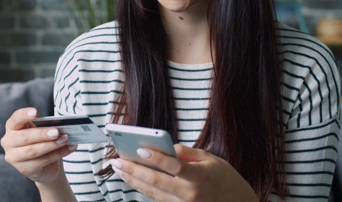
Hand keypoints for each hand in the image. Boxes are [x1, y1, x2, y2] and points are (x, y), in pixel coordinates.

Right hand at [0, 108, 77, 182]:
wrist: (45, 165)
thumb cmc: (41, 141)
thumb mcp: (41, 131)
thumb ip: (47, 127)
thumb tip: (62, 125)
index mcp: (12, 127)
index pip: (16, 119)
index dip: (25, 115)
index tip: (36, 112)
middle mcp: (8, 142)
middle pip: (24, 137)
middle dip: (42, 134)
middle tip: (57, 131)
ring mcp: (14, 157)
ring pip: (33, 151)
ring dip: (52, 145)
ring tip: (65, 139)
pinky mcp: (24, 169)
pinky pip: (43, 161)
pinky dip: (58, 153)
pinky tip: (69, 148)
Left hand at [110, 144, 257, 200]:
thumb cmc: (225, 178)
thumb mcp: (211, 159)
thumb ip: (187, 152)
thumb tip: (165, 146)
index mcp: (199, 177)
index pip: (175, 167)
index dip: (157, 159)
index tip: (140, 150)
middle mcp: (190, 194)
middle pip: (157, 182)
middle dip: (134, 170)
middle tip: (116, 160)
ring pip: (152, 193)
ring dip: (133, 180)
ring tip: (118, 168)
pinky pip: (157, 199)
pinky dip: (143, 188)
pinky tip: (132, 178)